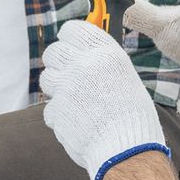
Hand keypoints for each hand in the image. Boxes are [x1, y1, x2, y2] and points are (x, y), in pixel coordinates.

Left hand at [40, 21, 169, 179]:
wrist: (128, 149)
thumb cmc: (132, 116)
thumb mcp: (124, 77)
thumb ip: (100, 64)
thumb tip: (81, 55)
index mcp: (105, 53)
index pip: (72, 30)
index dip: (68, 39)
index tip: (69, 46)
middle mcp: (84, 65)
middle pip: (53, 52)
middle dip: (57, 63)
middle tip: (68, 76)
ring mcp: (67, 87)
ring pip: (47, 79)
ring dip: (57, 88)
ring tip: (76, 101)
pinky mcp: (56, 110)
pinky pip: (50, 108)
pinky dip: (60, 116)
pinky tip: (78, 122)